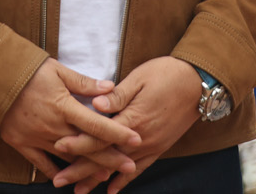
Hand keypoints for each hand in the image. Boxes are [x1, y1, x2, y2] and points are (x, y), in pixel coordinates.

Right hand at [0, 58, 137, 183]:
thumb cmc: (28, 71)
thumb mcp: (58, 70)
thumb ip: (84, 83)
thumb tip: (110, 87)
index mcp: (64, 106)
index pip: (97, 124)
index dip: (118, 134)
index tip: (136, 140)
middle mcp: (53, 126)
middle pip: (87, 146)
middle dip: (110, 158)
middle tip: (130, 166)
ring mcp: (37, 138)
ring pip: (68, 158)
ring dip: (87, 168)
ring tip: (106, 176)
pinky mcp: (22, 144)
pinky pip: (42, 164)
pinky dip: (56, 172)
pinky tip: (69, 179)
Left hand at [50, 57, 202, 192]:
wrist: (197, 83)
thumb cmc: (166, 74)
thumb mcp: (140, 77)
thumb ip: (118, 95)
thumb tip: (95, 104)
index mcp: (132, 118)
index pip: (99, 135)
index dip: (77, 143)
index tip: (58, 147)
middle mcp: (140, 138)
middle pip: (104, 158)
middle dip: (80, 170)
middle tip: (59, 181)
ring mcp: (151, 145)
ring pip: (119, 168)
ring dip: (98, 179)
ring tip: (79, 190)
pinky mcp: (159, 147)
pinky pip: (140, 168)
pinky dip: (124, 180)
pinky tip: (112, 190)